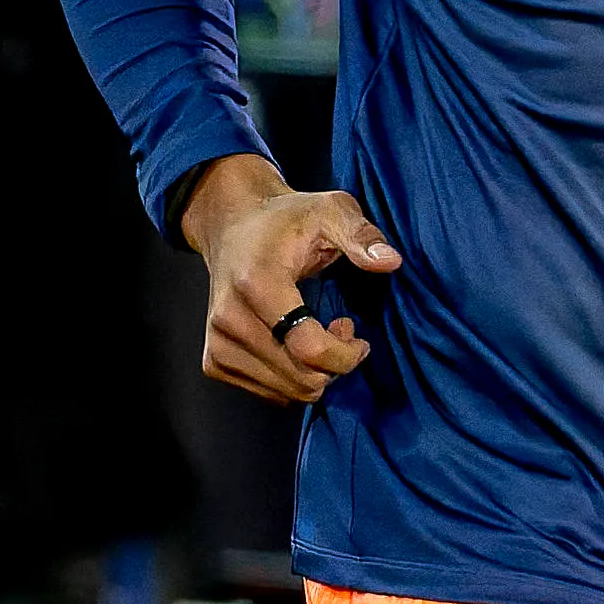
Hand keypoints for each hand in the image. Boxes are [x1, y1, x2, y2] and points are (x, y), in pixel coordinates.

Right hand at [181, 152, 398, 405]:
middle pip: (301, 377)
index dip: (345, 353)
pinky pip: (268, 394)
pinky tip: (294, 347)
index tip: (355, 331)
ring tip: (316, 333)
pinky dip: (291, 380)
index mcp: (256, 283)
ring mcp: (217, 342)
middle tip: (339, 328)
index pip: (308, 347)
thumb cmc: (288, 221)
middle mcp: (228, 318)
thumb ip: (360, 234)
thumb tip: (390, 260)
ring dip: (314, 372)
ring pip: (287, 392)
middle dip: (334, 363)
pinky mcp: (213, 360)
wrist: (231, 227)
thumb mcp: (331, 210)